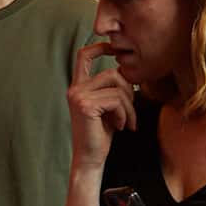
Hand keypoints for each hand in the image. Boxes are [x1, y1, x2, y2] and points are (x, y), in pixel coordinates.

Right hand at [66, 41, 137, 168]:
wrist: (90, 158)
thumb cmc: (101, 134)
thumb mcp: (108, 106)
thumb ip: (112, 88)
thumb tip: (129, 70)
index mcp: (79, 86)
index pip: (84, 55)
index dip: (100, 47)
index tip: (114, 49)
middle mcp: (75, 89)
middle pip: (113, 73)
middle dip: (129, 93)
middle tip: (130, 113)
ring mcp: (78, 96)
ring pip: (118, 88)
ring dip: (129, 107)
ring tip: (127, 122)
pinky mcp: (86, 106)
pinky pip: (116, 100)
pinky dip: (125, 114)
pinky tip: (120, 127)